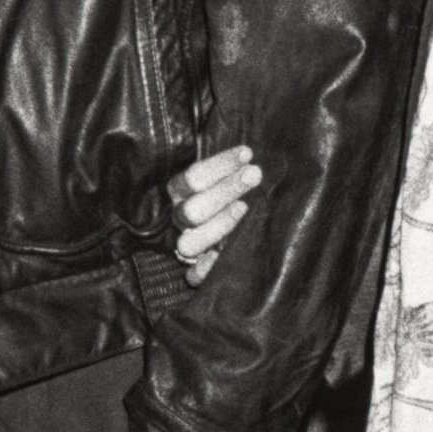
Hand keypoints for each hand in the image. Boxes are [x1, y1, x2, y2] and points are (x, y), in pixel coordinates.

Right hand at [169, 144, 260, 284]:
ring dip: (219, 225)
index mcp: (178, 194)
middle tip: (255, 175)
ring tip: (245, 208)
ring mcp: (183, 248)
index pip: (193, 178)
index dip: (220, 165)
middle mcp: (177, 221)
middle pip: (193, 209)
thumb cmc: (224, 199)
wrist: (211, 238)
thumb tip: (247, 155)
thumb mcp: (220, 180)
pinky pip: (192, 276)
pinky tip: (220, 258)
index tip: (247, 154)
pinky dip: (204, 270)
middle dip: (225, 190)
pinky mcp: (192, 273)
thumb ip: (227, 169)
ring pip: (189, 243)